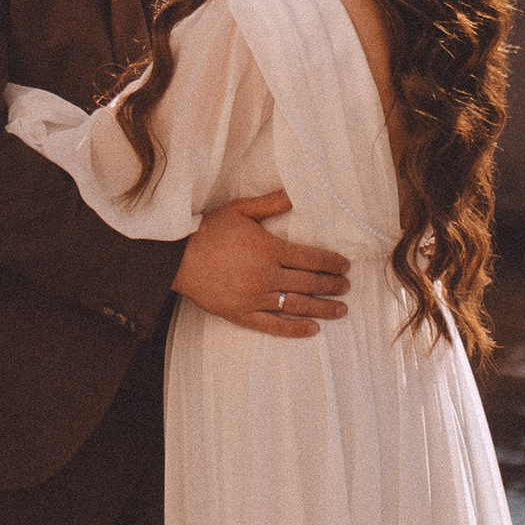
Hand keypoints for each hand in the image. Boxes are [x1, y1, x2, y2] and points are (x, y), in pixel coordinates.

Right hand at [175, 191, 349, 337]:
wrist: (177, 258)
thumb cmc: (208, 231)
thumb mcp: (240, 210)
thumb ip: (271, 203)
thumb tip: (297, 193)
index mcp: (270, 250)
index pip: (312, 258)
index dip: (332, 263)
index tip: (345, 266)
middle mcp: (267, 276)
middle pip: (309, 283)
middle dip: (332, 285)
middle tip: (346, 286)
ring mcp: (255, 298)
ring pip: (297, 306)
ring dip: (323, 308)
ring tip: (340, 309)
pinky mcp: (242, 314)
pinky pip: (274, 326)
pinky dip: (295, 329)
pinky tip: (312, 330)